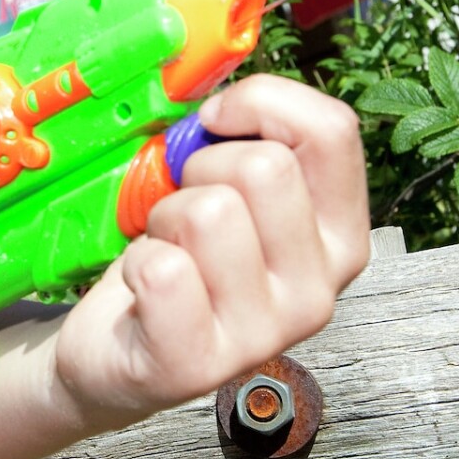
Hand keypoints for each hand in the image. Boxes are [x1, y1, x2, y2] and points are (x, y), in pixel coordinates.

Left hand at [55, 75, 369, 430]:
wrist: (117, 351)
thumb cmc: (179, 255)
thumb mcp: (230, 191)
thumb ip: (249, 140)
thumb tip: (222, 92)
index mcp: (340, 237)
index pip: (334, 131)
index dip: (261, 103)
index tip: (215, 121)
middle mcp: (319, 291)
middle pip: (264, 169)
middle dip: (200, 168)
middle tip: (182, 208)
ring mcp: (263, 335)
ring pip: (209, 213)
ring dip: (165, 217)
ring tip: (165, 248)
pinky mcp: (198, 366)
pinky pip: (162, 269)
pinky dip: (135, 261)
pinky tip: (143, 288)